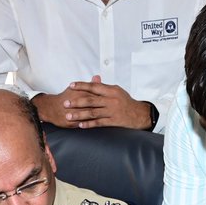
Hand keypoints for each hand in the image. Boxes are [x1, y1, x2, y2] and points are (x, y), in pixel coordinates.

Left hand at [35, 77, 150, 129]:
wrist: (140, 114)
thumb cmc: (127, 102)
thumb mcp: (117, 91)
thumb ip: (104, 87)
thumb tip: (94, 79)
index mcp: (111, 90)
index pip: (94, 86)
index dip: (82, 86)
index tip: (71, 86)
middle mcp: (111, 100)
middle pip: (91, 100)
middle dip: (76, 102)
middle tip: (65, 103)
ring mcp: (112, 111)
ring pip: (93, 112)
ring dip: (79, 114)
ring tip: (69, 116)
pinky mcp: (114, 121)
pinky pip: (99, 123)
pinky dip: (89, 124)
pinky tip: (80, 125)